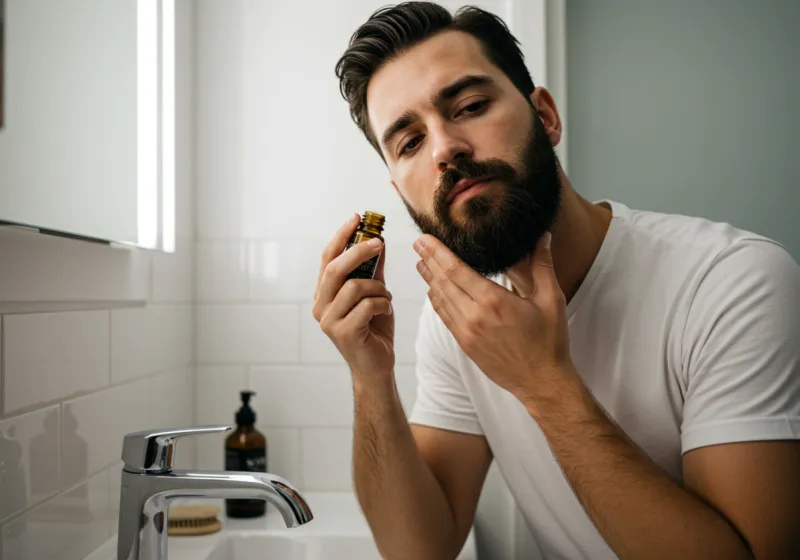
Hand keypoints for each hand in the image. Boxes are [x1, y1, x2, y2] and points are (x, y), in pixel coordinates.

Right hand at [313, 214, 394, 379]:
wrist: (377, 366)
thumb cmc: (374, 329)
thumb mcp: (375, 293)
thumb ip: (373, 270)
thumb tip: (378, 240)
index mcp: (324, 294)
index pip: (327, 259)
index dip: (340, 236)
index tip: (356, 217)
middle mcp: (321, 306)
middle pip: (335, 269)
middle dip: (358, 251)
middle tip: (378, 241)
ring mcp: (329, 321)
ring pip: (354, 287)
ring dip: (378, 288)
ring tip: (385, 298)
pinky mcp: (343, 333)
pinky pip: (367, 306)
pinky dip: (382, 304)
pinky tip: (385, 312)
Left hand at [414, 232, 571, 400]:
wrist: (541, 382)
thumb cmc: (549, 341)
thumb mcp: (551, 300)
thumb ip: (542, 265)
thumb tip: (542, 236)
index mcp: (493, 301)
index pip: (456, 270)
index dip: (438, 252)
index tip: (425, 239)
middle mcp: (474, 316)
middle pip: (443, 282)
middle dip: (429, 261)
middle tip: (417, 244)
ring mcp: (466, 332)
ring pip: (440, 300)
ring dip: (429, 279)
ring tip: (421, 262)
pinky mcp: (464, 344)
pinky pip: (445, 317)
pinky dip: (436, 301)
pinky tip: (433, 291)